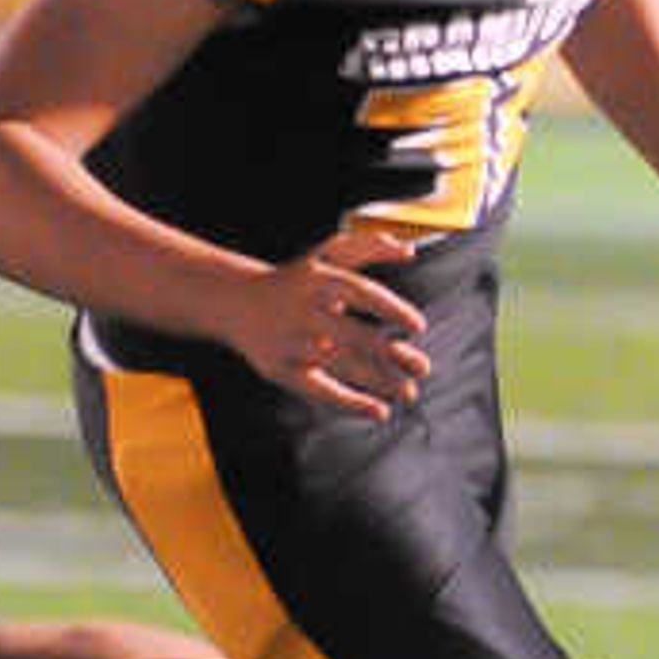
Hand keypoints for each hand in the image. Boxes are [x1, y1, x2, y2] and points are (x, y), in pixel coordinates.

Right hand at [221, 224, 429, 419]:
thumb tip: (410, 250)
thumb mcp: (325, 254)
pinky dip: (350, 403)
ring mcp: (292, 343)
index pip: (360, 292)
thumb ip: (368, 246)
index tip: (419, 326)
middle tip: (424, 367)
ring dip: (379, 381)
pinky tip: (379, 412)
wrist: (235, 301)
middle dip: (391, 354)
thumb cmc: (296, 279)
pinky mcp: (281, 370)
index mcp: (319, 280)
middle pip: (354, 336)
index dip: (391, 309)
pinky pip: (319, 391)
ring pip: (342, 365)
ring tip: (409, 392)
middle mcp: (305, 311)